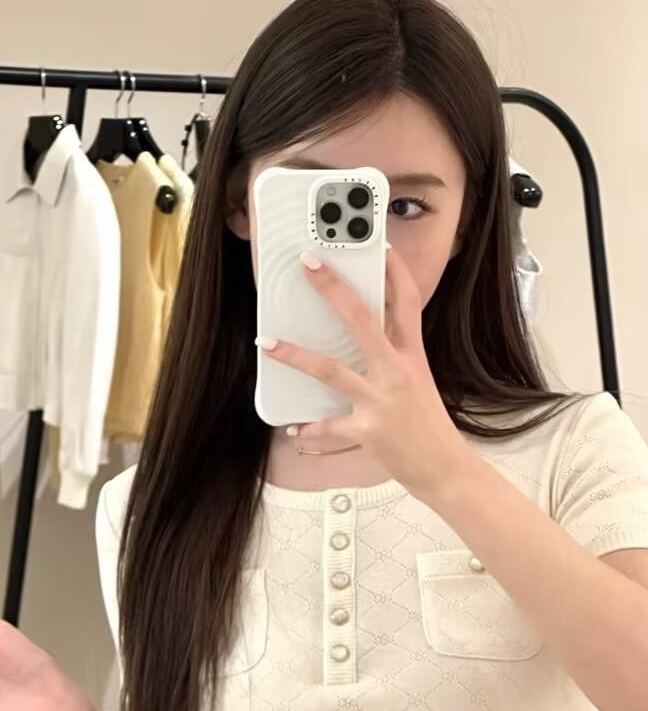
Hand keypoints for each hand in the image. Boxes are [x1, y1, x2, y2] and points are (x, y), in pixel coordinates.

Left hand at [257, 244, 476, 501]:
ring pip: (332, 370)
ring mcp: (381, 400)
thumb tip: (366, 337)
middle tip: (308, 262)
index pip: (406, 301)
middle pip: (362, 320)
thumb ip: (392, 358)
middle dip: (333, 289)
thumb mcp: (417, 381)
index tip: (378, 241)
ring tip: (266, 343)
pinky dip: (309, 429)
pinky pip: (329, 427)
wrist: (445, 468)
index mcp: (412, 355)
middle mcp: (397, 371)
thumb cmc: (427, 424)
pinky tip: (293, 429)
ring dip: (296, 356)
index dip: (393, 270)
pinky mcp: (368, 431)